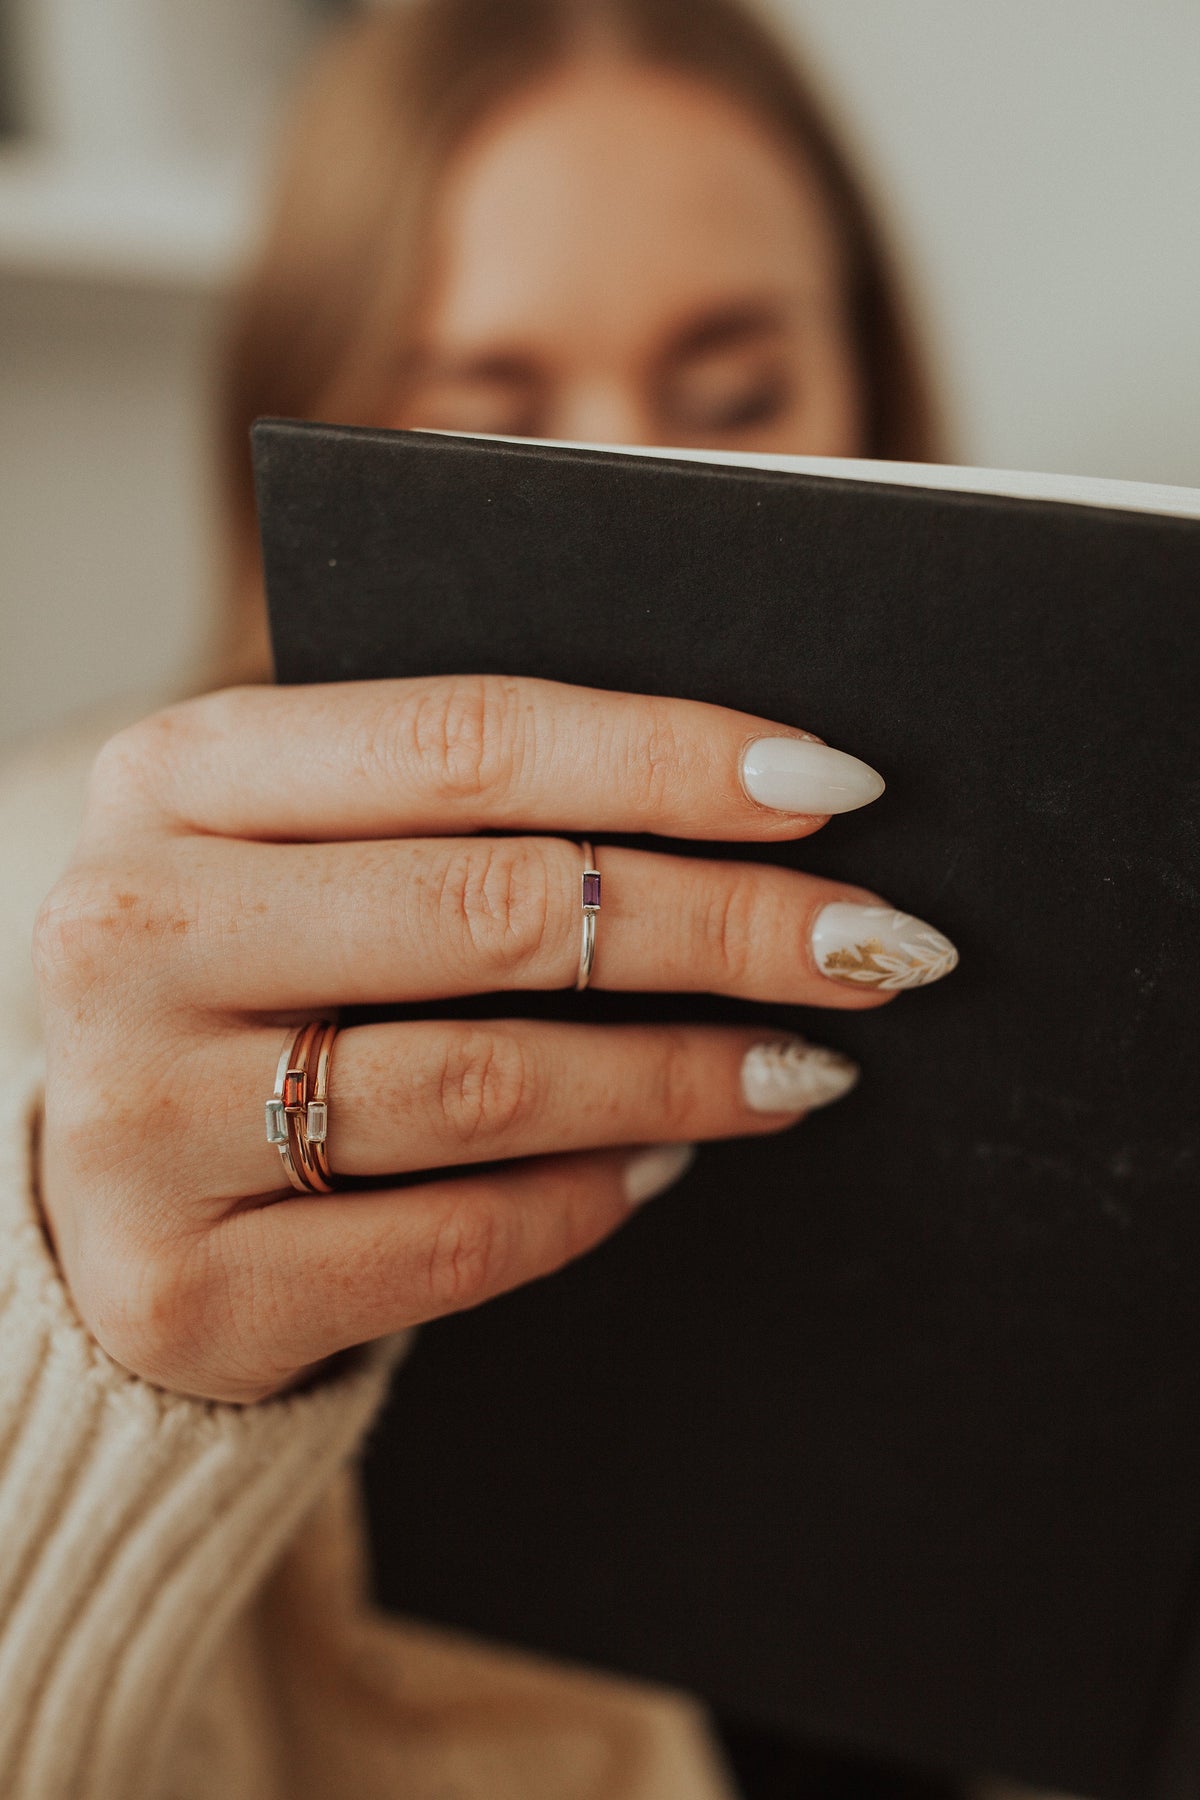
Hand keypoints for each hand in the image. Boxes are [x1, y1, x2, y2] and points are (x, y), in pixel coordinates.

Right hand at [33, 676, 953, 1402]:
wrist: (99, 1187)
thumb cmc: (255, 977)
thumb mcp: (308, 850)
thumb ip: (465, 815)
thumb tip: (752, 808)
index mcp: (178, 776)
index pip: (465, 740)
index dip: (666, 758)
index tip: (830, 783)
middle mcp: (135, 932)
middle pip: (499, 907)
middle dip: (725, 926)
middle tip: (873, 945)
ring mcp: (143, 1119)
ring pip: (491, 1084)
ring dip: (684, 1076)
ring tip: (805, 1062)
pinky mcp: (188, 1284)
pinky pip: (455, 1241)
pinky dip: (591, 1200)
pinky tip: (668, 1166)